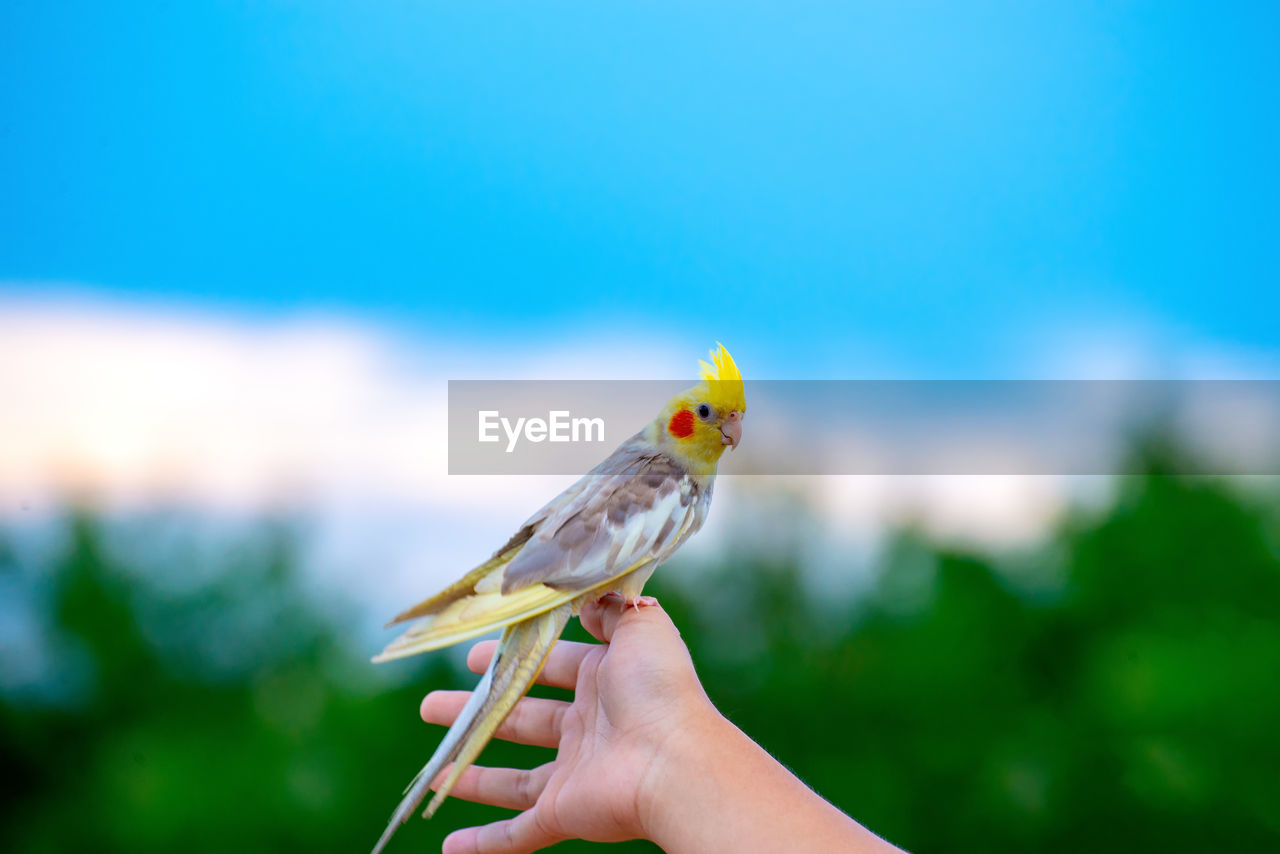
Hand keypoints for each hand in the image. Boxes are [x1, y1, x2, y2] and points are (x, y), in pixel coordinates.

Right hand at [420, 596, 717, 853]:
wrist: (676, 761)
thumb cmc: (660, 689)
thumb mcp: (639, 626)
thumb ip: (609, 607)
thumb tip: (586, 596)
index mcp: (605, 682)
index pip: (552, 667)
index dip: (515, 659)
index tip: (472, 655)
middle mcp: (588, 727)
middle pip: (521, 719)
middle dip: (479, 712)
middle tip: (432, 706)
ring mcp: (575, 774)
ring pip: (514, 780)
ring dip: (472, 776)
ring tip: (435, 770)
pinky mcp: (565, 812)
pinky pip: (518, 834)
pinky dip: (484, 843)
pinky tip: (449, 846)